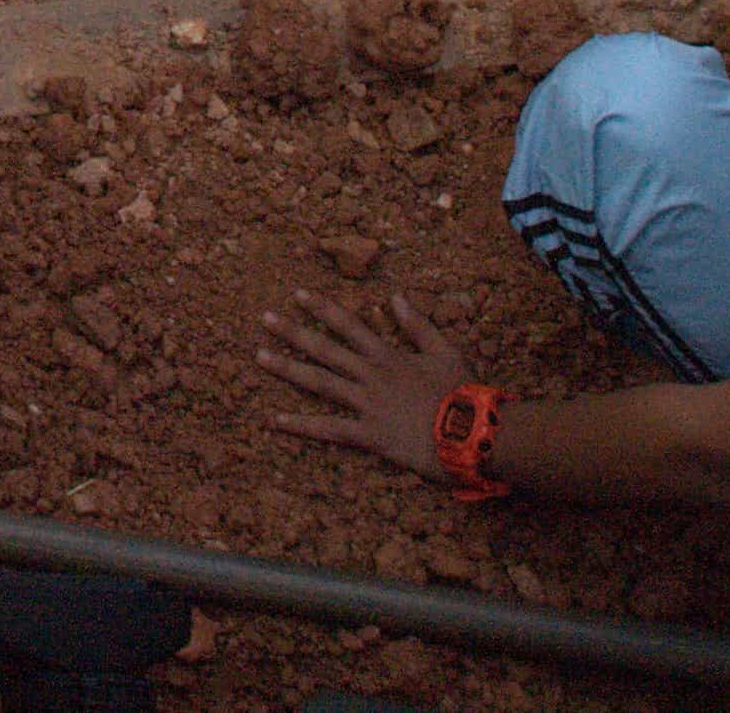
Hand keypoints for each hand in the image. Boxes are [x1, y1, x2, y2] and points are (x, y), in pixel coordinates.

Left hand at [256, 291, 473, 477]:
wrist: (470, 433)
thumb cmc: (462, 392)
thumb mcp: (445, 350)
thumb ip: (418, 324)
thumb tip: (395, 297)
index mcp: (388, 354)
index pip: (348, 324)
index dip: (321, 308)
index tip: (297, 295)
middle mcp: (371, 375)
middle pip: (324, 349)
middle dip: (292, 332)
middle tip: (264, 319)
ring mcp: (367, 404)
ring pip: (319, 383)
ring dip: (287, 369)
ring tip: (259, 357)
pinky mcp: (368, 435)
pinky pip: (328, 429)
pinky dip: (301, 425)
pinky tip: (275, 420)